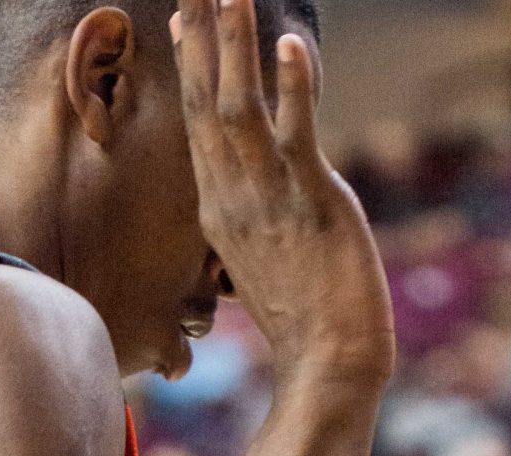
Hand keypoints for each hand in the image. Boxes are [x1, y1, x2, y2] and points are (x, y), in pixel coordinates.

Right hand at [171, 0, 394, 392]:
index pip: (199, 122)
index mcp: (220, 208)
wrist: (328, 366)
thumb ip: (252, 214)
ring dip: (235, 46)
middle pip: (208, 102)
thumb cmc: (304, 320)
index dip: (191, 66)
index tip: (182, 18)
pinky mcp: (313, 205)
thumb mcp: (262, 258)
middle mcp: (234, 197)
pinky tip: (289, 46)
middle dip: (201, 37)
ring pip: (242, 108)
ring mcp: (270, 200)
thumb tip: (250, 195)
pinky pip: (297, 137)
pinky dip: (292, 90)